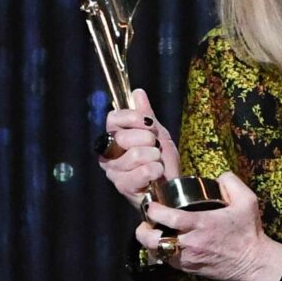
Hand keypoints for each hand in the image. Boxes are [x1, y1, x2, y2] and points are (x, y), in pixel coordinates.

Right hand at [99, 89, 180, 208]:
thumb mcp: (158, 133)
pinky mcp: (123, 186)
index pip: (113, 119)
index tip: (149, 123)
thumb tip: (137, 93)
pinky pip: (141, 172)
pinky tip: (156, 173)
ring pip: (134, 155)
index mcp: (114, 137)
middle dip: (148, 140)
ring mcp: (114, 171)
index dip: (133, 118)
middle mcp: (108, 154)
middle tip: (155, 148)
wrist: (173, 187)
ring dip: (154, 157)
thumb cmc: (162, 160)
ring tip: (156, 162)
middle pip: (124, 138)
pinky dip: (155, 170)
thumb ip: (146, 115)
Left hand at [136, 172, 281, 280]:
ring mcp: (189, 258)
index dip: (153, 210)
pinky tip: (166, 243)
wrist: (254, 262)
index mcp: (202, 224)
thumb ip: (231, 182)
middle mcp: (191, 243)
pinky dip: (161, 253)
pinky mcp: (190, 269)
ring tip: (153, 232)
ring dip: (150, 242)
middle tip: (146, 221)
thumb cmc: (249, 231)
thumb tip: (217, 177)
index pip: (168, 218)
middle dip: (143, 230)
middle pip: (154, 240)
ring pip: (157, 253)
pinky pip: (167, 262)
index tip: (151, 204)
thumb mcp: (248, 200)